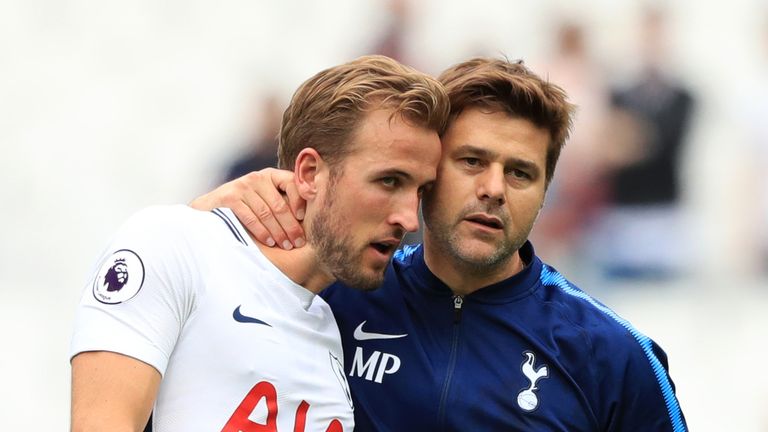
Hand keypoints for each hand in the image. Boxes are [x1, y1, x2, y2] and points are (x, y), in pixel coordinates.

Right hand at [190, 169, 305, 248]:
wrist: (210, 208)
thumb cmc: (245, 206)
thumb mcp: (264, 198)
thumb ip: (283, 200)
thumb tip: (313, 215)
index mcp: (270, 175)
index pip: (292, 182)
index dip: (301, 200)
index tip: (305, 218)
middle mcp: (257, 177)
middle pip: (280, 204)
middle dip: (291, 226)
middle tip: (299, 242)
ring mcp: (242, 186)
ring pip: (267, 213)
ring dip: (278, 232)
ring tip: (286, 245)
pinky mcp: (230, 198)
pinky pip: (251, 217)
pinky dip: (262, 232)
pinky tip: (270, 242)